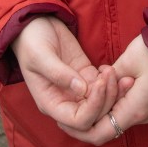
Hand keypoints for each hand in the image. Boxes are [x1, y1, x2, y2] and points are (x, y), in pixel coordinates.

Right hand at [11, 16, 118, 134]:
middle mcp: (65, 101)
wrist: (34, 25)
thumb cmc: (31, 41)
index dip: (93, 108)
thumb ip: (59, 74)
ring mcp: (77, 90)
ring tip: (115, 71)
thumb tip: (81, 90)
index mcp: (51, 103)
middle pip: (94, 116)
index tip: (100, 83)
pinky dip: (111, 82)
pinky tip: (109, 68)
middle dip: (107, 101)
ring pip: (102, 103)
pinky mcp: (86, 76)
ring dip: (113, 91)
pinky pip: (103, 87)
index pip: (78, 121)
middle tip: (114, 76)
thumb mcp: (41, 56)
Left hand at [57, 35, 147, 143]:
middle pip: (108, 127)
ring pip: (118, 116)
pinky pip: (129, 108)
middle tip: (72, 99)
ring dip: (103, 104)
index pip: (99, 134)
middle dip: (89, 114)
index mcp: (134, 110)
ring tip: (90, 84)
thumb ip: (107, 80)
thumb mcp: (125, 62)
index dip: (78, 130)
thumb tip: (96, 87)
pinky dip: (115, 100)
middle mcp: (143, 116)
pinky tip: (108, 82)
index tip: (62, 118)